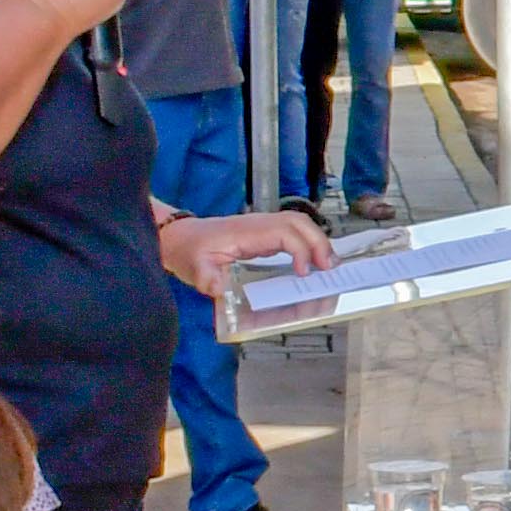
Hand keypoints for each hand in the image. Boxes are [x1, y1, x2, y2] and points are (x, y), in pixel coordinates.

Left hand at [162, 209, 329, 290]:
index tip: (304, 273)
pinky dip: (308, 243)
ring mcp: (262, 227)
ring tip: (328, 266)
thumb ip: (208, 278)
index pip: (284, 232)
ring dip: (317, 241)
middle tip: (329, 269)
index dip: (300, 250)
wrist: (180, 238)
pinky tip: (313, 262)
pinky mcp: (263, 234)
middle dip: (319, 243)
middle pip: (299, 222)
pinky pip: (292, 232)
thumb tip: (220, 288)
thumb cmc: (189, 251)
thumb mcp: (195, 268)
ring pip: (299, 224)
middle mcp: (259, 224)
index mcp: (247, 231)